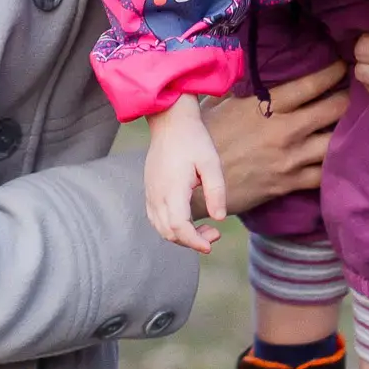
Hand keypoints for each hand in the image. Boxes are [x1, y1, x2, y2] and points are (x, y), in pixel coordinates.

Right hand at [144, 103, 227, 251]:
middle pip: (169, 232)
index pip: (179, 227)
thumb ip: (216, 191)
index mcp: (172, 189)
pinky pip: (156, 219)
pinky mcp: (149, 191)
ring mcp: (150, 193)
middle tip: (215, 233)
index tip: (210, 245)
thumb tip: (219, 218)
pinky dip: (171, 228)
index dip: (194, 241)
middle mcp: (157, 195)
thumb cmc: (193, 140)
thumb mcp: (211, 163)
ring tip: (204, 229)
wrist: (170, 122)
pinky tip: (188, 221)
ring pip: (161, 228)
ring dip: (181, 236)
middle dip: (192, 241)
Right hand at [206, 60, 345, 214]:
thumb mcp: (221, 105)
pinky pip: (324, 174)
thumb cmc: (203, 140)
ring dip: (348, 132)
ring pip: (335, 142)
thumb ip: (245, 90)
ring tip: (359, 125)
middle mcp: (283, 129)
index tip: (345, 65)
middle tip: (360, 93)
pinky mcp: (289, 183)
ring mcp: (289, 158)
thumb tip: (257, 68)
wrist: (194, 185)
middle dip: (349, 99)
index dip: (334, 72)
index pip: (311, 83)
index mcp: (266, 105)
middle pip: (333, 109)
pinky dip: (337, 165)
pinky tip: (345, 158)